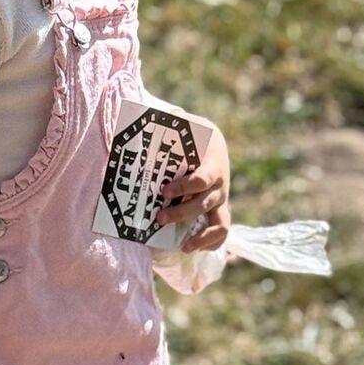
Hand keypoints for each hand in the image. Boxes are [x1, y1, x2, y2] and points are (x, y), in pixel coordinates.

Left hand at [157, 123, 231, 252]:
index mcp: (212, 165)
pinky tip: (192, 248)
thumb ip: (167, 123)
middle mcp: (220, 186)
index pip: (202, 180)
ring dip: (200, 236)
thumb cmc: (192, 136)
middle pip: (204, 204)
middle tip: (159, 217)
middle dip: (182, 213)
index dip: (184, 187)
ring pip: (219, 223)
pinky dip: (211, 243)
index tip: (164, 191)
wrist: (213, 143)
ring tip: (183, 246)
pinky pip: (222, 231)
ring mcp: (221, 200)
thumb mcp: (183, 127)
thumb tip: (141, 116)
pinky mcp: (219, 210)